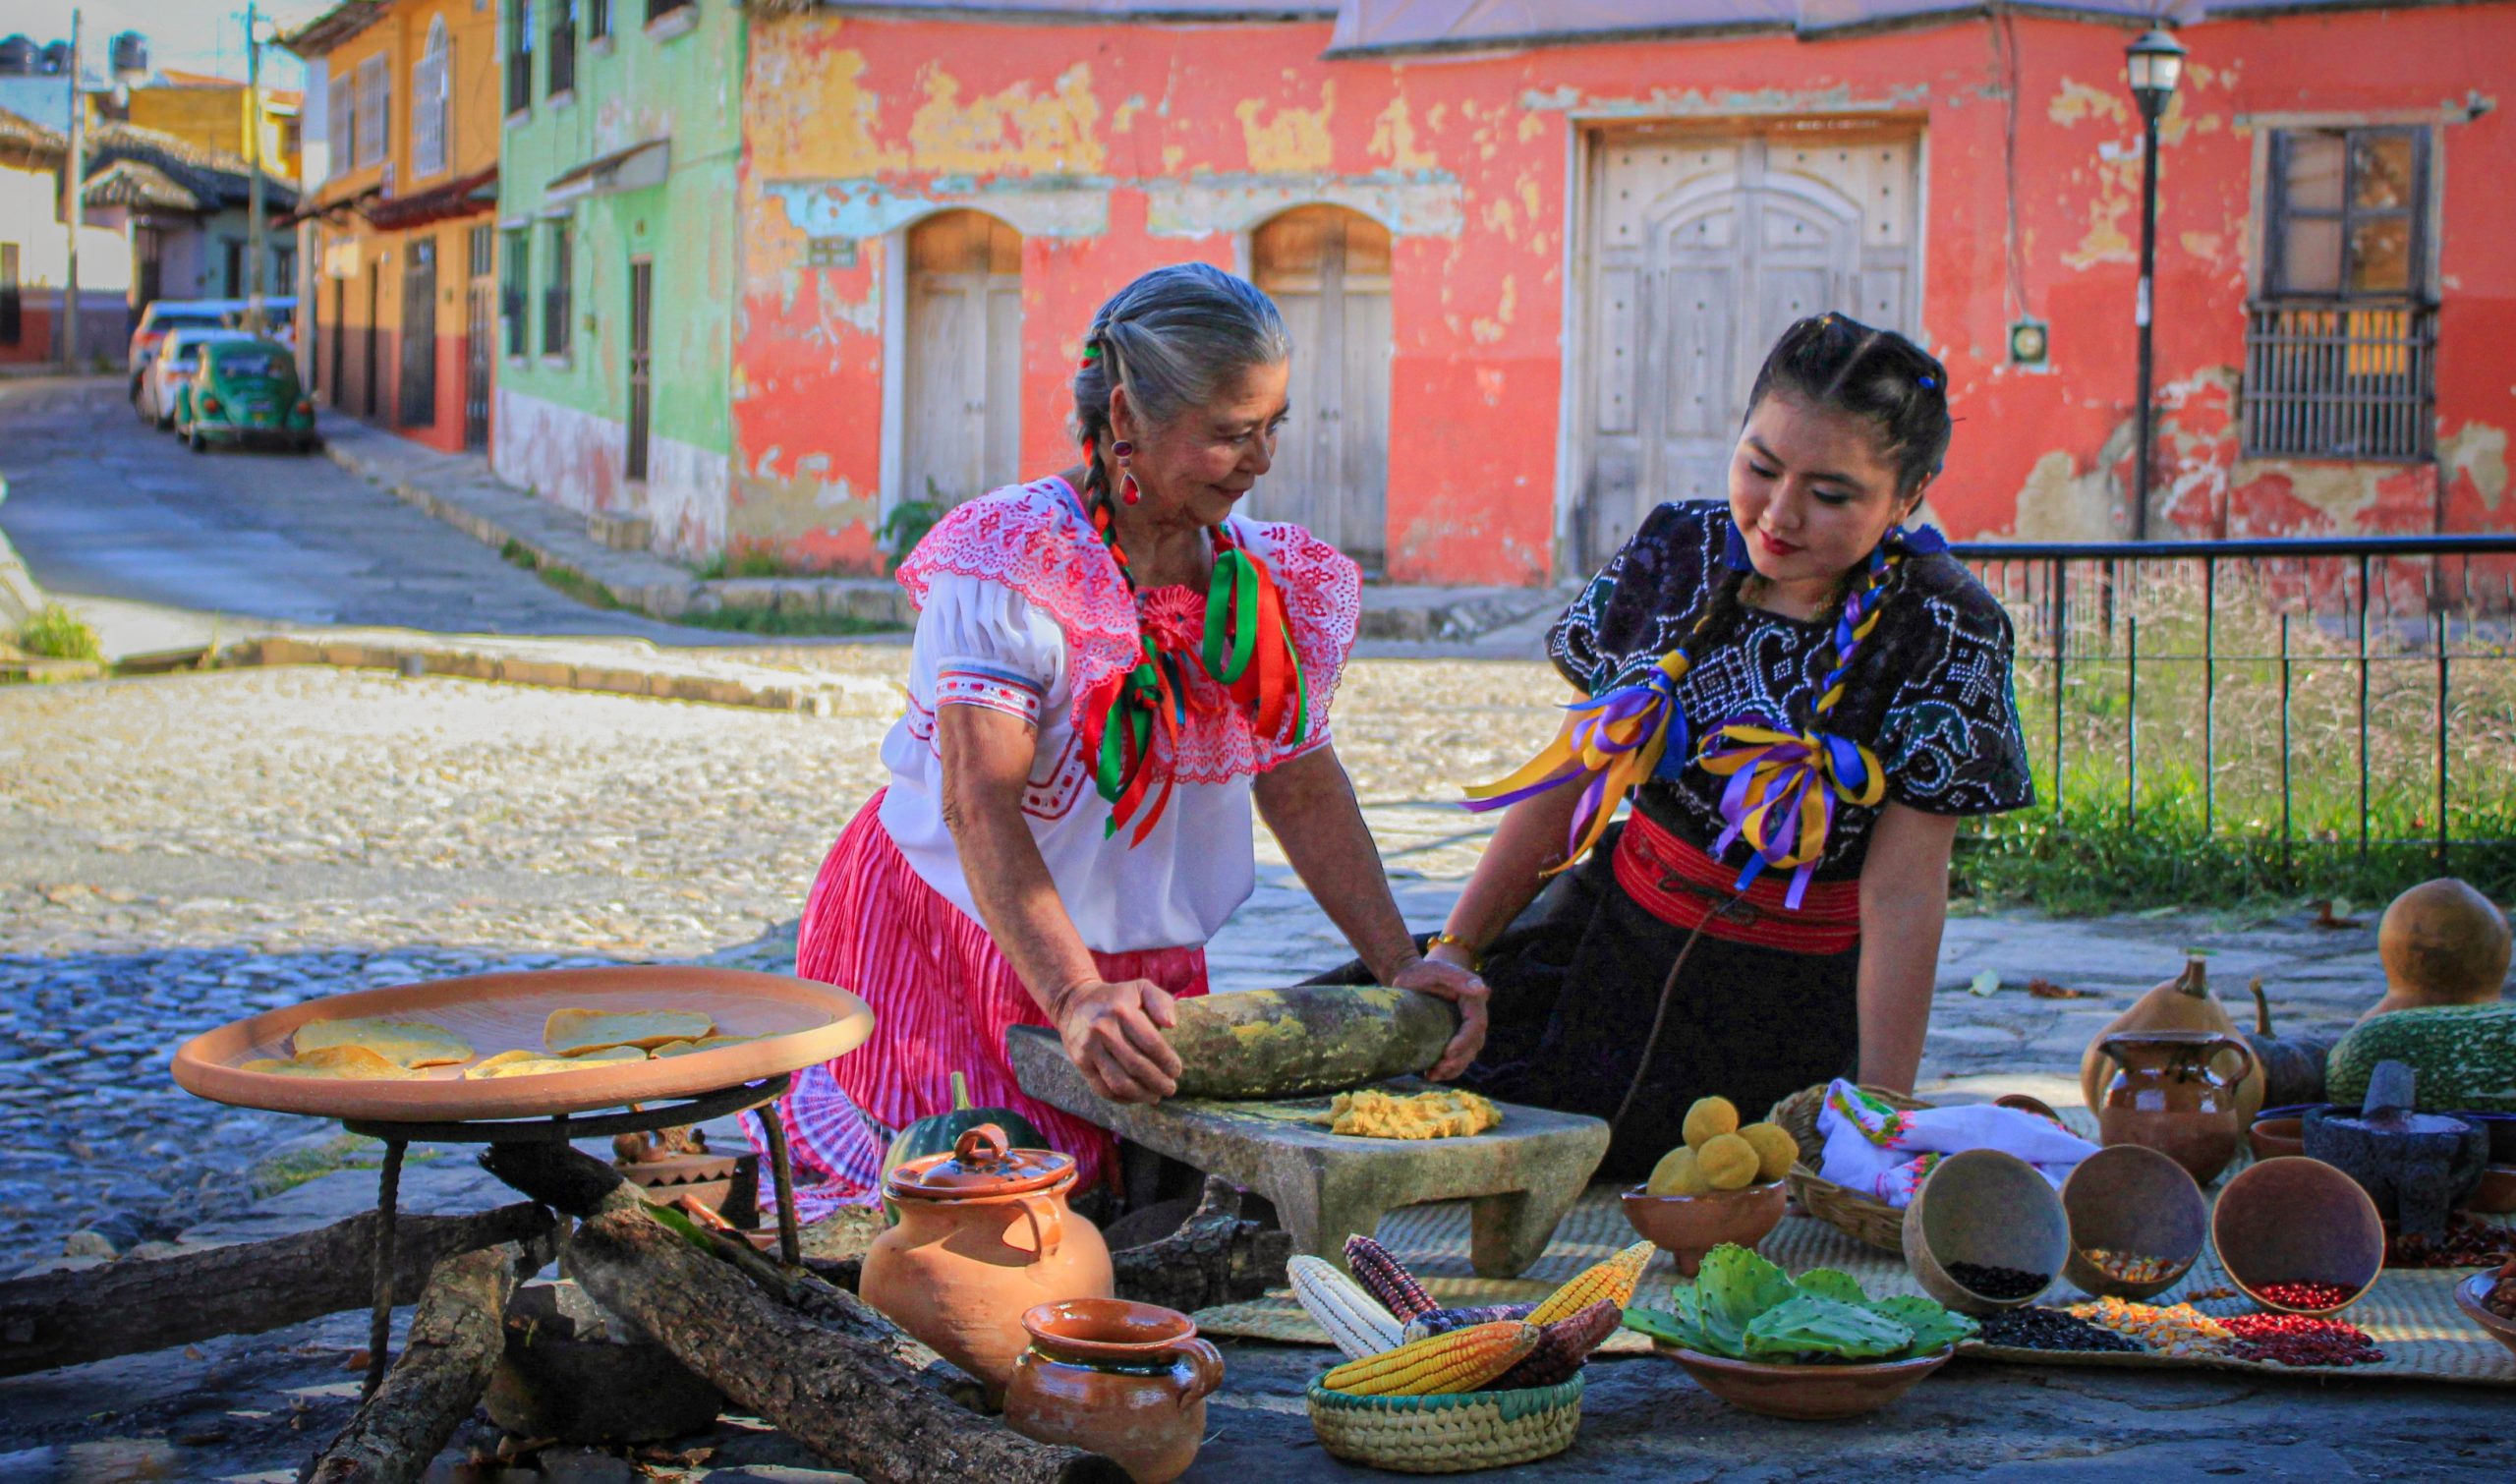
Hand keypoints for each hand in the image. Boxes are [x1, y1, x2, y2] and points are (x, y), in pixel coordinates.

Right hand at [1051, 978, 1182, 1104]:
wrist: (1073, 1002)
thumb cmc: (1116, 998)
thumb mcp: (1141, 989)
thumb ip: (1161, 1002)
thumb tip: (1171, 1024)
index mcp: (1122, 1011)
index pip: (1151, 1043)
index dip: (1167, 1061)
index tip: (1176, 1070)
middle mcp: (1103, 1030)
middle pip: (1136, 1066)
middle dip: (1158, 1082)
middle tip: (1170, 1088)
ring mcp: (1089, 1048)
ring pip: (1119, 1082)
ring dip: (1141, 1095)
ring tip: (1155, 1097)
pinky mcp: (1080, 1062)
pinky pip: (1103, 1088)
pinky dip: (1122, 1098)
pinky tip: (1135, 1098)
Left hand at [1389, 954, 1488, 1081]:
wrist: (1409, 977)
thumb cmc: (1421, 972)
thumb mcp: (1437, 971)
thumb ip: (1458, 978)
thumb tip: (1482, 988)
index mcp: (1473, 1000)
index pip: (1476, 1025)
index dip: (1465, 1041)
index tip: (1448, 1052)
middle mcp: (1472, 1016)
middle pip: (1474, 1044)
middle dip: (1459, 1060)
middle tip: (1439, 1068)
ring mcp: (1463, 1028)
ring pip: (1467, 1054)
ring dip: (1453, 1069)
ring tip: (1433, 1075)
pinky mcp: (1453, 1037)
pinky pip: (1456, 1057)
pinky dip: (1447, 1069)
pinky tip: (1431, 1074)